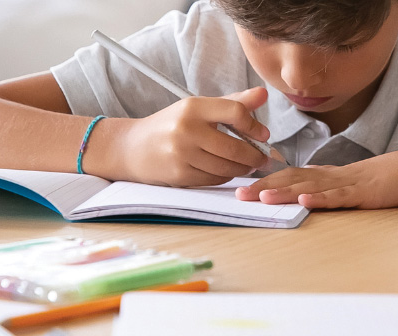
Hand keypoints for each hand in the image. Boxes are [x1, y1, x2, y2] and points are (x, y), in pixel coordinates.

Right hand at [110, 87, 271, 186]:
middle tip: (264, 158)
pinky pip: (215, 179)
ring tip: (249, 165)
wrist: (133, 148)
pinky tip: (227, 170)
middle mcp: (186, 129)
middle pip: (236, 147)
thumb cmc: (172, 125)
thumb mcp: (199, 108)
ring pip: (227, 167)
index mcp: (193, 107)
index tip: (263, 134)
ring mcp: (182, 154)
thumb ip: (233, 102)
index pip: (235, 112)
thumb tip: (264, 94)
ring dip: (243, 169)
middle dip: (255, 156)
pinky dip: (226, 176)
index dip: (254, 126)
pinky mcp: (180, 175)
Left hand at [234, 146, 397, 208]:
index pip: (294, 175)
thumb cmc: (395, 177)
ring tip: (261, 196)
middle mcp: (336, 176)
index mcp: (333, 175)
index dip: (268, 180)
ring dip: (285, 191)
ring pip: (313, 186)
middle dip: (265, 185)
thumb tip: (312, 195)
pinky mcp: (368, 193)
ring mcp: (352, 183)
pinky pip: (342, 195)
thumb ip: (337, 189)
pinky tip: (305, 199)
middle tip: (238, 194)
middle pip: (295, 178)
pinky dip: (323, 197)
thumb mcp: (359, 185)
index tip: (243, 188)